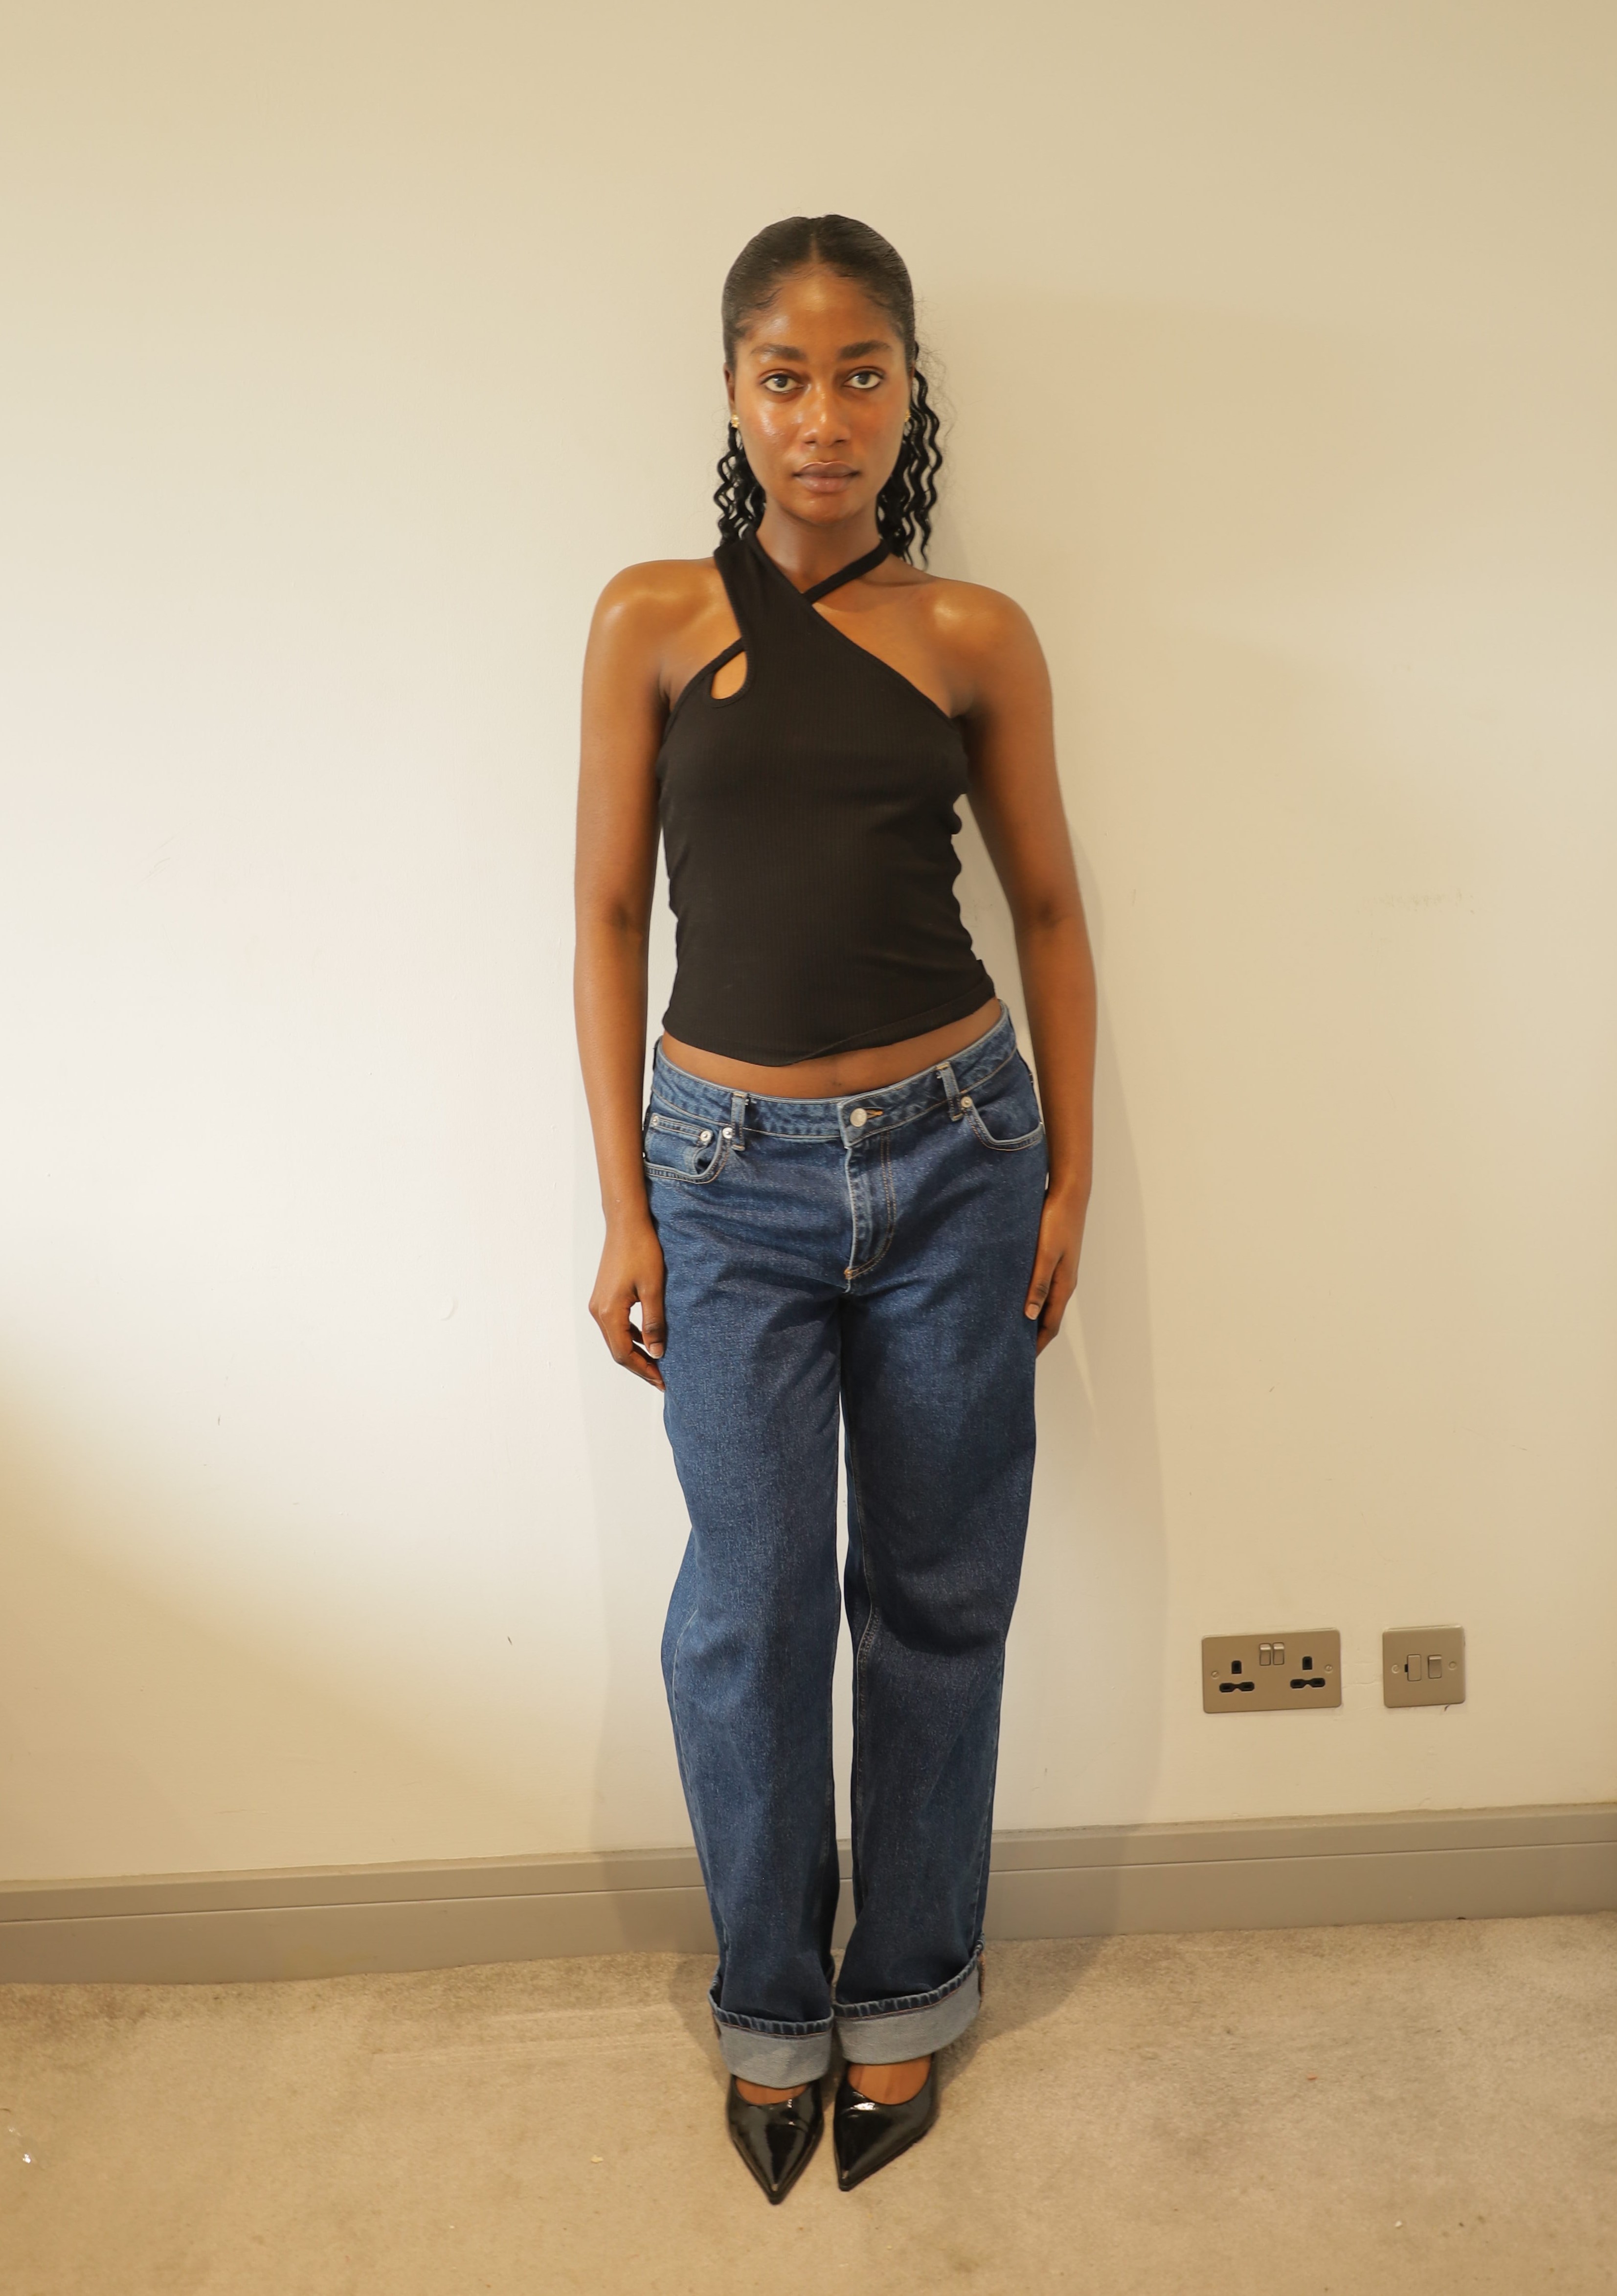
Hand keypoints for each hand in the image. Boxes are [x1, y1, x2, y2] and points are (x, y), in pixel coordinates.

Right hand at [589, 1218, 667, 1389]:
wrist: (626, 1223)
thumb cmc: (642, 1251)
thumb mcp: (653, 1289)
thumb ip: (654, 1323)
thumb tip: (657, 1353)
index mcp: (609, 1313)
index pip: (624, 1353)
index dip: (643, 1370)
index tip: (662, 1381)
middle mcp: (598, 1311)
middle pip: (618, 1350)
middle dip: (640, 1366)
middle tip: (662, 1378)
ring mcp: (599, 1304)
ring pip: (617, 1338)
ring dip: (636, 1352)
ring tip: (657, 1363)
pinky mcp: (604, 1296)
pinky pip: (616, 1325)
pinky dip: (631, 1336)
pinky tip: (647, 1339)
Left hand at [1024, 1183, 1086, 1354]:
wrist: (1068, 1193)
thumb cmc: (1056, 1221)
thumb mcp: (1045, 1253)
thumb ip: (1038, 1283)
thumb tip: (1030, 1316)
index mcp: (1064, 1285)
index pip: (1050, 1326)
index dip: (1037, 1345)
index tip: (1021, 1362)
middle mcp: (1063, 1282)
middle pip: (1048, 1319)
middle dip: (1033, 1337)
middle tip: (1011, 1351)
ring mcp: (1059, 1271)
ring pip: (1044, 1304)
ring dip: (1030, 1319)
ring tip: (1009, 1330)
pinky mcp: (1052, 1259)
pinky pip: (1041, 1288)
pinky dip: (1030, 1300)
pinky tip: (1014, 1299)